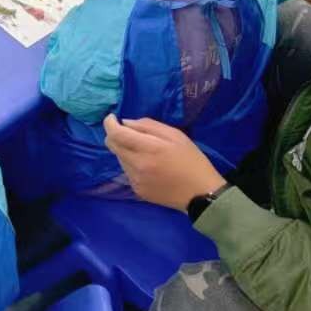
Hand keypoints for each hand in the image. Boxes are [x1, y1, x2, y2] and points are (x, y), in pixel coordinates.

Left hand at [103, 114, 225, 210]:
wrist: (200, 193)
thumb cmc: (191, 160)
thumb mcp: (175, 135)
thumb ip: (148, 126)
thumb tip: (126, 123)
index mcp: (149, 149)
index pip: (116, 134)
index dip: (109, 124)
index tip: (112, 118)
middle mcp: (138, 166)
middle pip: (112, 146)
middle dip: (116, 135)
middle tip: (128, 132)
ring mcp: (136, 180)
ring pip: (119, 159)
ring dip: (125, 151)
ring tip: (145, 151)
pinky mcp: (137, 191)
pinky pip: (127, 172)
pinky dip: (132, 164)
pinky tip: (149, 167)